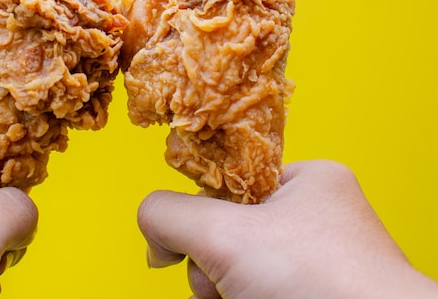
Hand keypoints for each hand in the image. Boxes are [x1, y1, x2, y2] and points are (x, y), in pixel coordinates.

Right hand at [138, 160, 437, 298]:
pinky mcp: (314, 295)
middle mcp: (317, 219)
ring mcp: (318, 263)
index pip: (230, 181)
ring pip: (238, 266)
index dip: (203, 210)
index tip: (195, 240)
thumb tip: (151, 224)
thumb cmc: (319, 283)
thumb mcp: (225, 234)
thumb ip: (169, 214)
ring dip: (222, 287)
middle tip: (223, 281)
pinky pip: (256, 289)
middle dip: (211, 261)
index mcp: (309, 181)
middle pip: (229, 229)